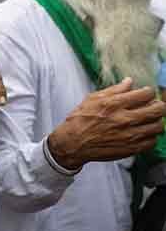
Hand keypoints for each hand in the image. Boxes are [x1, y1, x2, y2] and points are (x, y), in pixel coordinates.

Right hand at [48, 78, 165, 170]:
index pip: (146, 94)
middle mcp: (124, 119)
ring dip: (156, 121)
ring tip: (149, 120)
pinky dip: (150, 136)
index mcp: (114, 104)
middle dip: (159, 105)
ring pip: (158, 126)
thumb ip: (114, 90)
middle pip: (158, 110)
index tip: (146, 93)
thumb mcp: (92, 99)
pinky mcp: (131, 148)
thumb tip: (129, 81)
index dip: (149, 92)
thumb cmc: (80, 120)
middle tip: (154, 105)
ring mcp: (129, 135)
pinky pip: (152, 141)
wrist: (73, 143)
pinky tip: (143, 132)